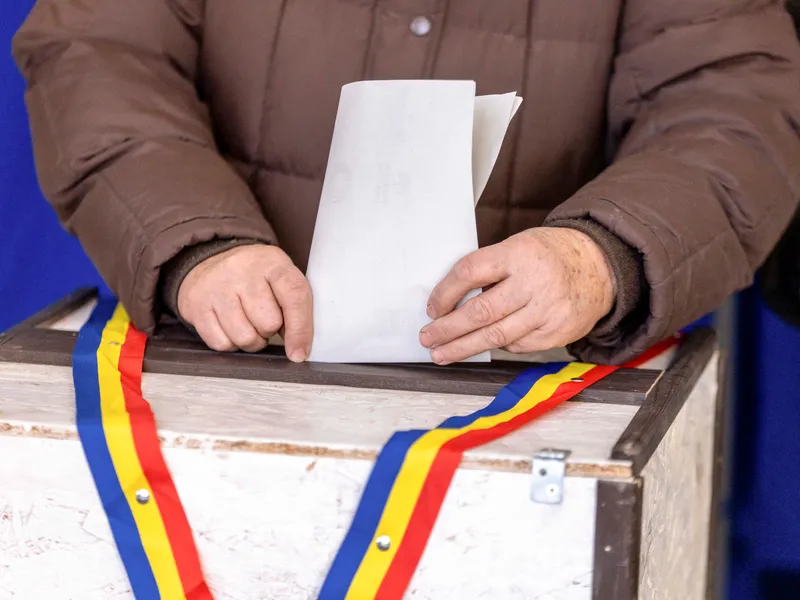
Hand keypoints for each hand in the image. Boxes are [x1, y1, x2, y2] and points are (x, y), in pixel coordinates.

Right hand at [177, 244, 312, 360]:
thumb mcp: (280, 277)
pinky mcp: (196, 306)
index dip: (300, 329)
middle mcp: (242, 271)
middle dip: (270, 331)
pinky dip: (230, 344)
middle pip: (268, 323)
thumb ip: (295, 306)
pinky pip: (221, 344)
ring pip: (244, 338)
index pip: (294, 296)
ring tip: (249, 325)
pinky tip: (230, 328)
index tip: (299, 352)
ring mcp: (216, 287)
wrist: (211, 259)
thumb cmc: (254, 276)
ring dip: (252, 341)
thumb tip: (298, 349)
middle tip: (264, 320)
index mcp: (272, 262)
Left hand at [419, 228, 615, 363]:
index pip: (470, 273)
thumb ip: (488, 270)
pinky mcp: (557, 332)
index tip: (431, 309)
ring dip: (463, 348)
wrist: (599, 266)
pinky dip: (497, 345)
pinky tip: (482, 345)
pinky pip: (517, 345)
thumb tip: (448, 302)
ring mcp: (547, 310)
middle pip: (481, 312)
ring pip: (496, 336)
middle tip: (427, 339)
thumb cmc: (548, 256)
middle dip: (448, 329)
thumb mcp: (517, 246)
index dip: (445, 293)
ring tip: (442, 354)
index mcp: (517, 254)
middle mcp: (533, 283)